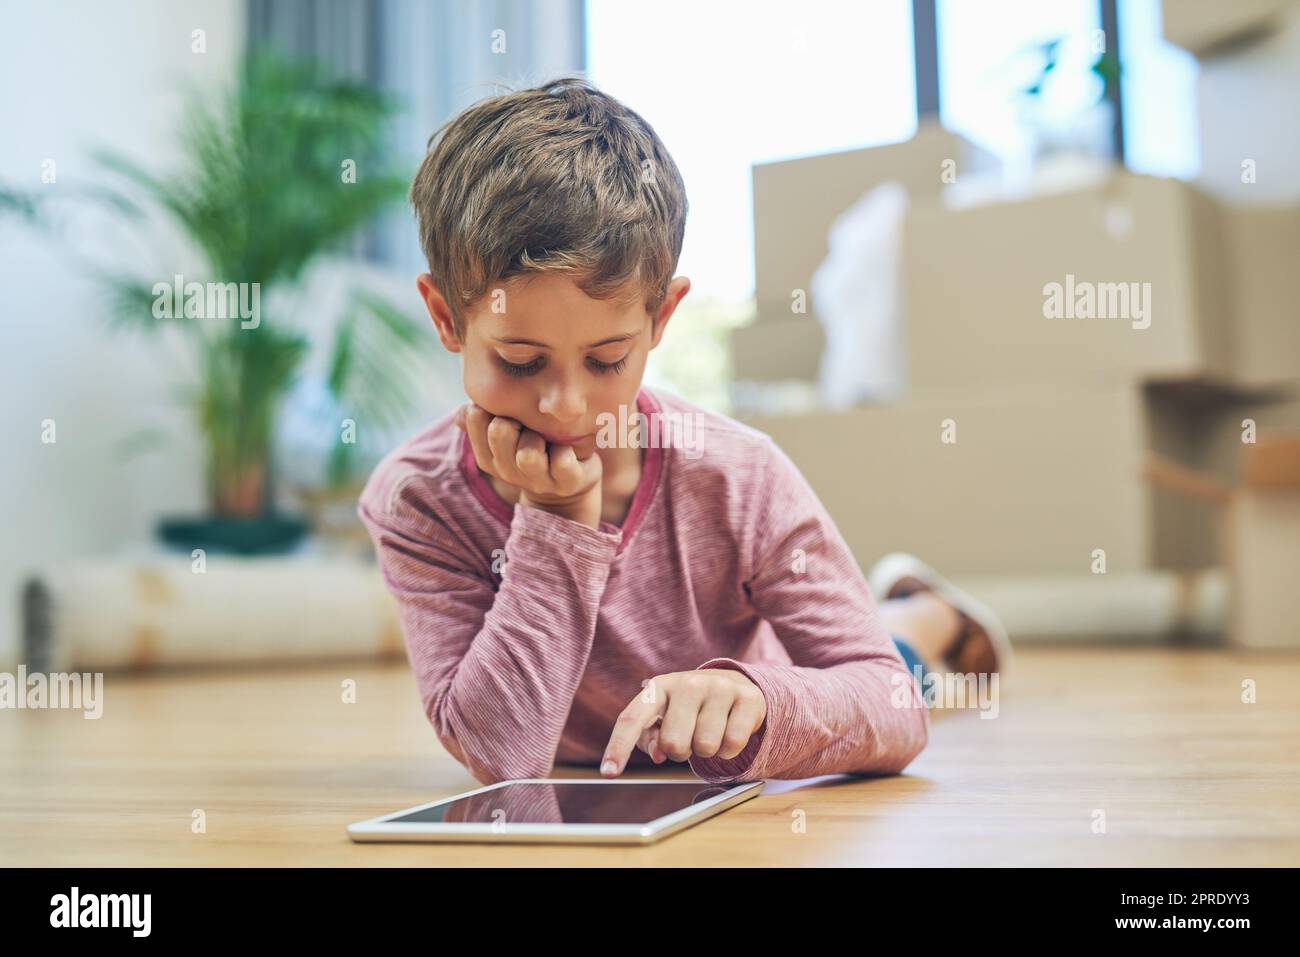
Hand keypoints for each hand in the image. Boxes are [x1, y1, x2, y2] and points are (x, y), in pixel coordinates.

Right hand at [455, 401, 603, 528]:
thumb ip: (484, 419)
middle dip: (515, 418)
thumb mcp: (507, 431)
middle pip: (498, 431)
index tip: (507, 408)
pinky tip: (567, 448)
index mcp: (487, 454)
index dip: (491, 404)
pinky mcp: (564, 483)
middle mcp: (506, 470)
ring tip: (547, 438)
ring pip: (527, 455)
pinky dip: (566, 451)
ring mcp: (536, 480)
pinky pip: (561, 462)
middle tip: (528, 421)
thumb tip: (463, 411)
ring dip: (538, 439)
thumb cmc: (534, 443)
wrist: (568, 480)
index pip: (474, 416)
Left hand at [600, 669, 766, 775]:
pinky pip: (731, 745)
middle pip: (673, 744)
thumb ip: (652, 737)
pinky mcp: (746, 698)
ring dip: (706, 750)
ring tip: (709, 731)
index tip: (608, 772)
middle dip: (681, 751)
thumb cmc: (689, 709)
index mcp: (658, 689)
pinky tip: (727, 731)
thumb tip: (659, 754)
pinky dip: (728, 750)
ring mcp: (718, 688)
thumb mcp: (665, 717)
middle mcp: (687, 683)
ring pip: (705, 746)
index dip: (619, 747)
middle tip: (689, 737)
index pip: (632, 719)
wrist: (733, 684)